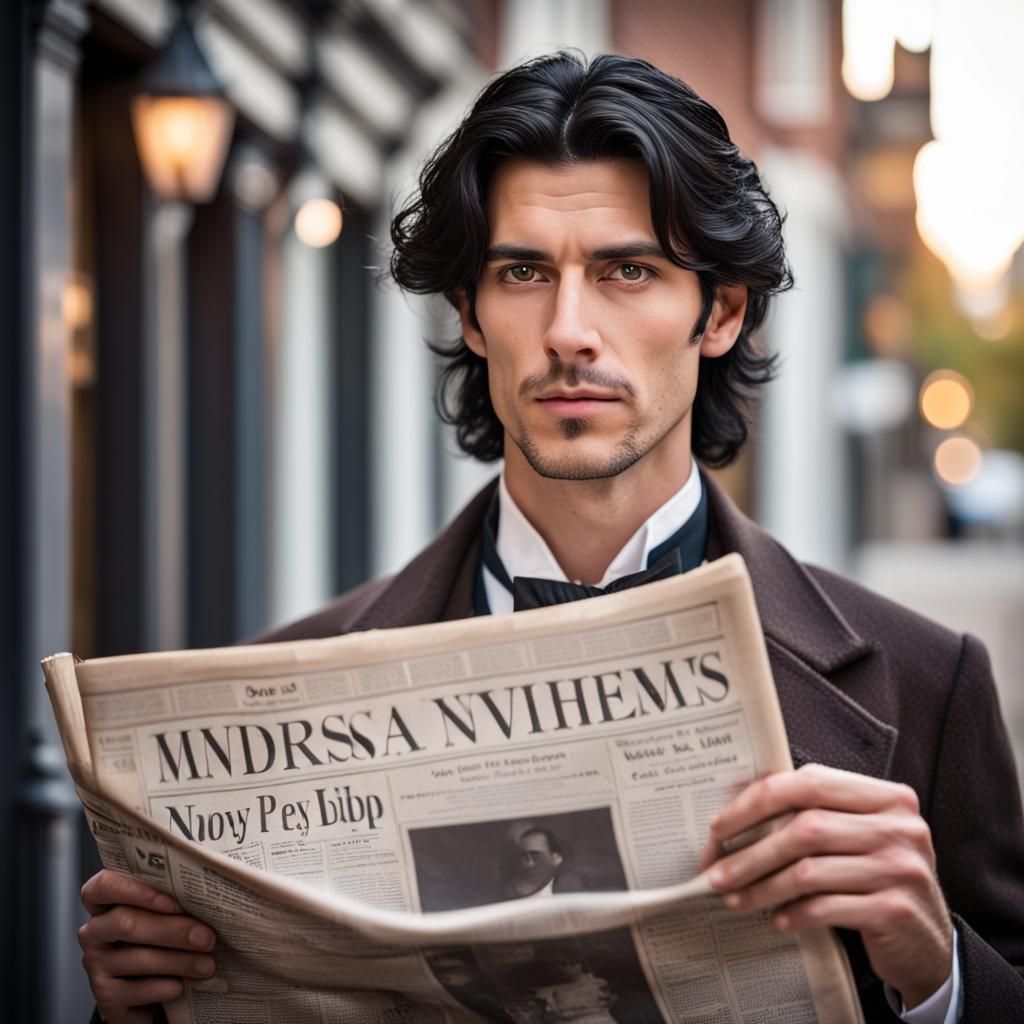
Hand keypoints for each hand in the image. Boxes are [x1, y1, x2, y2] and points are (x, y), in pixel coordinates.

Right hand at [79, 869, 216, 1023]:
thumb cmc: (166, 941)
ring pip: (136, 958)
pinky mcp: (106, 997)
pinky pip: (134, 990)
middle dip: (172, 929)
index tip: (174, 902)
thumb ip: (177, 902)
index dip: (135, 890)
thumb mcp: (169, 916)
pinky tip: (181, 986)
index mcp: (107, 902)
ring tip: (207, 965)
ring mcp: (96, 965)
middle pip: (125, 922)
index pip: (104, 885)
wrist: (153, 993)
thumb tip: (210, 896)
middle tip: (206, 937)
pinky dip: (162, 988)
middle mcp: (96, 931)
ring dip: (177, 961)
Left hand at [699, 763, 952, 1008]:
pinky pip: (827, 907)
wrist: (929, 945)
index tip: (720, 827)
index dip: (756, 801)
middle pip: (804, 828)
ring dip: (762, 887)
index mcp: (887, 797)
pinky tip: (776, 919)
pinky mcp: (895, 910)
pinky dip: (794, 913)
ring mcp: (900, 868)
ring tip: (734, 898)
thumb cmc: (879, 879)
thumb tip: (735, 811)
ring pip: (809, 871)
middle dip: (751, 851)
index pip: (809, 781)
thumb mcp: (860, 837)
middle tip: (716, 872)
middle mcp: (899, 827)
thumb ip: (817, 814)